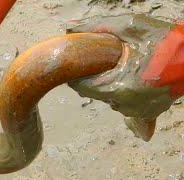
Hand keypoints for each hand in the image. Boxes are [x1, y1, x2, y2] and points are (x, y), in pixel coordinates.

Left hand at [67, 14, 183, 140]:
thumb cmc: (164, 41)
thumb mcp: (130, 26)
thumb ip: (97, 27)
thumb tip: (69, 28)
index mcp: (118, 87)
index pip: (81, 86)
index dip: (77, 73)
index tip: (80, 62)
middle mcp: (125, 104)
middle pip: (94, 92)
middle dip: (94, 76)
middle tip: (104, 60)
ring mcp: (137, 110)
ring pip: (109, 98)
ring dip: (108, 84)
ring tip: (121, 67)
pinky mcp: (147, 112)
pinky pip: (125, 104)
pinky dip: (123, 92)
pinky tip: (129, 80)